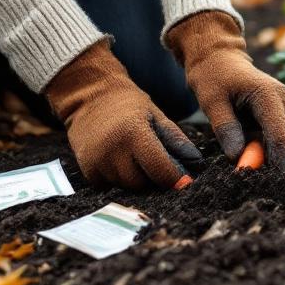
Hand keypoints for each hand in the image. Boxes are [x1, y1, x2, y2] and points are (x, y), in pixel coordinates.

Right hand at [45, 42, 200, 188]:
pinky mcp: (87, 170)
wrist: (91, 97)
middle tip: (155, 165)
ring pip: (125, 187)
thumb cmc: (129, 106)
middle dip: (152, 179)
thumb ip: (176, 140)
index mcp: (134, 133)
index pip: (159, 170)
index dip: (174, 180)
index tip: (184, 184)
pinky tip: (119, 163)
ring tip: (135, 160)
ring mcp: (97, 162)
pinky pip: (109, 187)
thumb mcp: (157, 116)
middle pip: (141, 183)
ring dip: (135, 180)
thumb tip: (197, 164)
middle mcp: (113, 150)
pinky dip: (118, 181)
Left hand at [166, 11, 284, 168]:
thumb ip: (226, 128)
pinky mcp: (282, 111)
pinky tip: (281, 169)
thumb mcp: (211, 102)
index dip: (278, 160)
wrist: (218, 57)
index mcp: (268, 95)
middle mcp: (284, 99)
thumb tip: (239, 157)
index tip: (271, 181)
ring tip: (277, 182)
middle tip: (273, 187)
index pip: (280, 134)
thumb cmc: (212, 77)